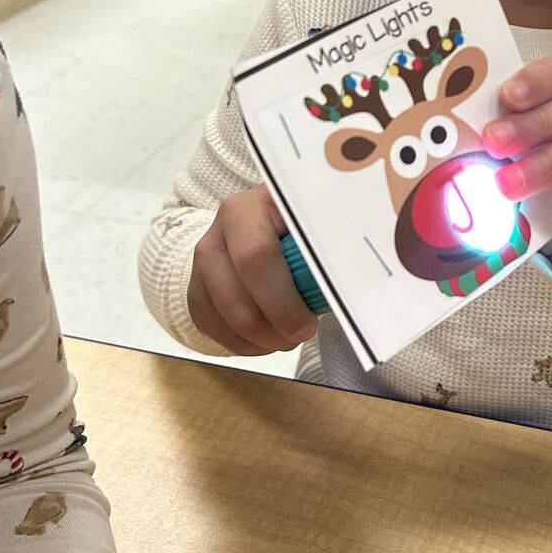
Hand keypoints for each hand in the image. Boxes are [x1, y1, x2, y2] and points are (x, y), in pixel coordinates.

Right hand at [188, 184, 318, 354]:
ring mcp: (201, 262)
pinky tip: (266, 338)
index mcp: (250, 209)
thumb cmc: (300, 228)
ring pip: (221, 316)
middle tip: (301, 335)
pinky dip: (241, 343)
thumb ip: (331, 246)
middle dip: (272, 327)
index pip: (257, 256)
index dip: (283, 301)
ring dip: (258, 339)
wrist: (270, 223)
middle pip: (236, 295)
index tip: (308, 323)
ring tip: (287, 337)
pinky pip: (210, 326)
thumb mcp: (317, 225)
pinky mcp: (196, 288)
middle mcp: (218, 232)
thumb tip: (355, 279)